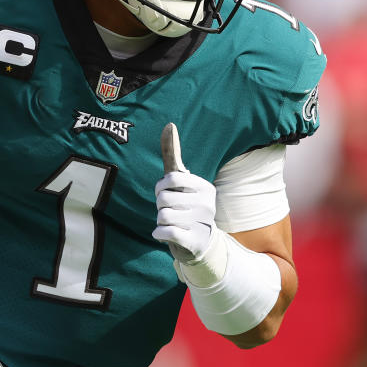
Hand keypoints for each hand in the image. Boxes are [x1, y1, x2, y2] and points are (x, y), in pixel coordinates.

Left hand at [152, 123, 218, 264]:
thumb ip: (173, 154)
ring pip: (162, 216)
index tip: (166, 192)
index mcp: (204, 187)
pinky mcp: (194, 242)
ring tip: (172, 222)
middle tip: (170, 210)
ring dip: (160, 220)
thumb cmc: (186, 204)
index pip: (170, 179)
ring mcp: (202, 224)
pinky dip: (159, 233)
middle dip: (160, 205)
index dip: (161, 187)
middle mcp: (207, 204)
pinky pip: (165, 232)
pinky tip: (164, 233)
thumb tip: (169, 125)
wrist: (200, 241)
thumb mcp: (181, 180)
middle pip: (163, 199)